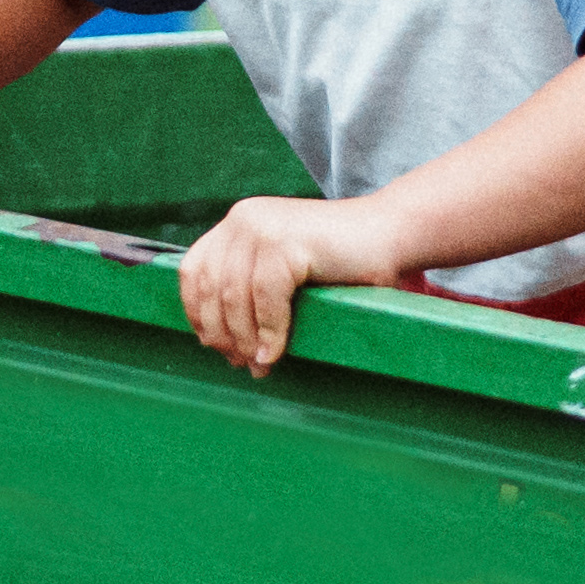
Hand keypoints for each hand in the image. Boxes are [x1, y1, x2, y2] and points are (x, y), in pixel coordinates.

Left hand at [173, 192, 423, 374]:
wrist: (390, 234)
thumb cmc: (341, 260)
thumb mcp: (282, 267)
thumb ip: (249, 287)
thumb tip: (217, 340)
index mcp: (237, 222)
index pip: (194, 271)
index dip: (196, 311)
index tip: (212, 343)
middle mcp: (243, 219)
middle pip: (211, 289)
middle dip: (222, 333)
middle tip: (241, 363)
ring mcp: (263, 227)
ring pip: (234, 298)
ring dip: (245, 340)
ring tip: (260, 365)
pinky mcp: (287, 243)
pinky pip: (266, 299)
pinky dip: (269, 332)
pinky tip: (275, 352)